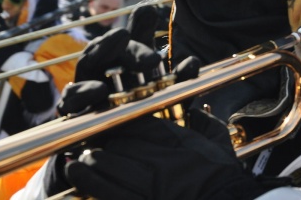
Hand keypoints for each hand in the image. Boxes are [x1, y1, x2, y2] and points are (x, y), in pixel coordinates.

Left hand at [62, 111, 287, 199]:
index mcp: (176, 142)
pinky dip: (87, 183)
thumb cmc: (223, 178)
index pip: (137, 124)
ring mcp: (146, 187)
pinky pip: (105, 193)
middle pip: (116, 144)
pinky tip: (77, 175)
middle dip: (101, 143)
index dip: (119, 123)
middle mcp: (157, 161)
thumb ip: (207, 123)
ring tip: (78, 161)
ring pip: (105, 166)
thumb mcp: (221, 144)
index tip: (112, 126)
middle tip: (92, 145)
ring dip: (88, 162)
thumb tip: (198, 110)